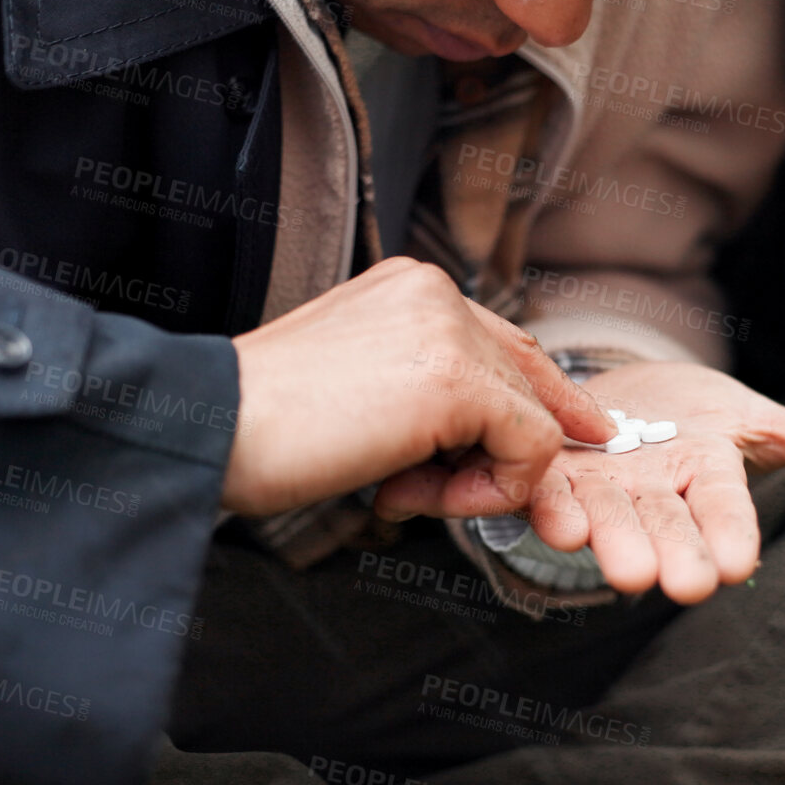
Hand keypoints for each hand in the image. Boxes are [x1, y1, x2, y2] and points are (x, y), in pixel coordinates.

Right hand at [220, 257, 616, 516]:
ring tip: (397, 492)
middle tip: (433, 495)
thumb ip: (425, 392)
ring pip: (531, 422)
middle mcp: (437, 293)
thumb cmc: (265, 425)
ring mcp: (449, 330)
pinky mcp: (457, 380)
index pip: (507, 344)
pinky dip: (488, 492)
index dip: (546, 397)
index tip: (577, 435)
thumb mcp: (360, 389)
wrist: (208, 428)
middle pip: (527, 382)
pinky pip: (530, 450)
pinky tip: (411, 497)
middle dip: (502, 453)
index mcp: (411, 287)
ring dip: (476, 481)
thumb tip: (497, 436)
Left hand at [374, 361, 784, 603]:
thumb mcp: (760, 425)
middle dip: (662, 554)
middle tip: (666, 582)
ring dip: (598, 537)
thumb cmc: (697, 423)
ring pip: (599, 515)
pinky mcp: (545, 472)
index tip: (736, 565)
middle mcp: (651, 500)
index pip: (726, 513)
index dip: (728, 536)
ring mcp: (598, 491)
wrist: (622, 403)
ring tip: (599, 555)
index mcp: (706, 484)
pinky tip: (537, 510)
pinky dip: (533, 498)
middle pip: (659, 529)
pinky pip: (538, 484)